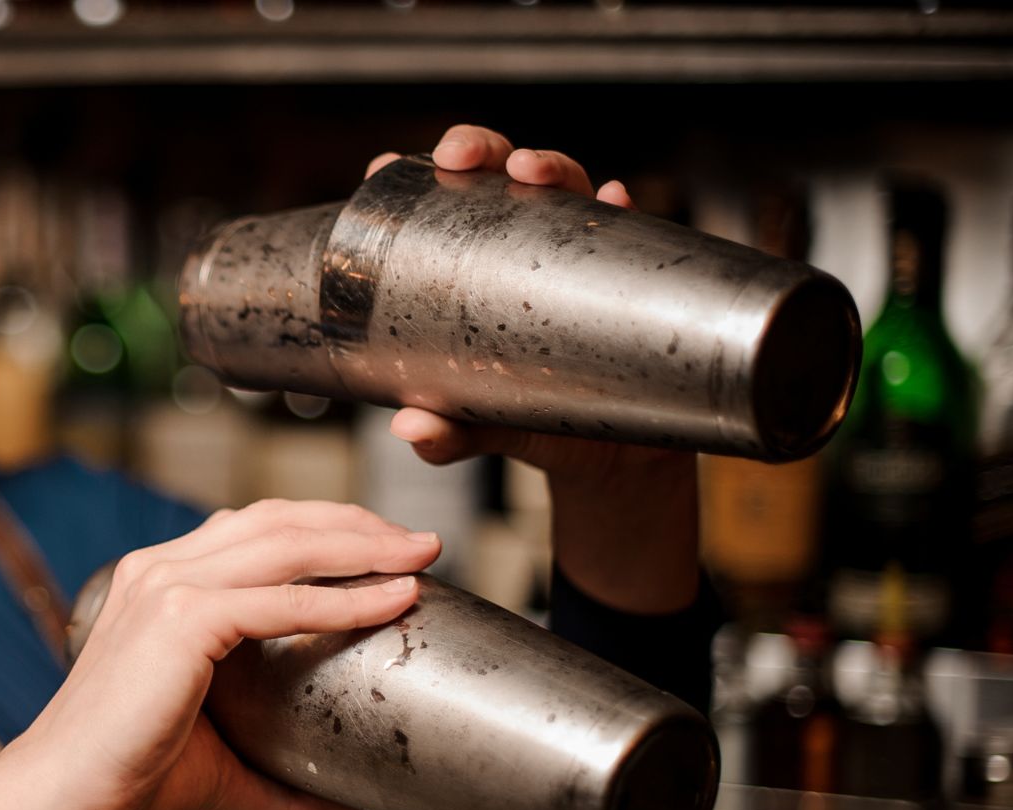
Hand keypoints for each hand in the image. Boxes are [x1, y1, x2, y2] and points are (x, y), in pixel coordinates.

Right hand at [5, 499, 441, 809]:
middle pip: (279, 518)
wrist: (63, 797)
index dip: (326, 528)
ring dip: (364, 543)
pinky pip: (284, 599)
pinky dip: (346, 597)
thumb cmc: (126, 779)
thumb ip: (282, 779)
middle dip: (357, 524)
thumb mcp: (220, 764)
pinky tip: (393, 599)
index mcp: (159, 582)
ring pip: (288, 542)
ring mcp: (167, 586)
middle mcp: (161, 568)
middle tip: (420, 543)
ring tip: (419, 554)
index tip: (385, 549)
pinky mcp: (181, 618)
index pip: (256, 529)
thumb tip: (350, 804)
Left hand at [362, 125, 699, 615]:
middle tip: (458, 158)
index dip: (410, 179)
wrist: (614, 454)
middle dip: (479, 151)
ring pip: (564, 187)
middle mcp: (524, 249)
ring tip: (528, 171)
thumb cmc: (535, 425)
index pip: (438, 208)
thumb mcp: (483, 430)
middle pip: (498, 178)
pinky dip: (620, 208)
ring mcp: (577, 254)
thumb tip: (410, 429)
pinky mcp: (628, 273)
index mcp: (473, 269)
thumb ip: (447, 435)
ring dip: (547, 166)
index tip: (382, 166)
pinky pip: (630, 229)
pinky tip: (614, 199)